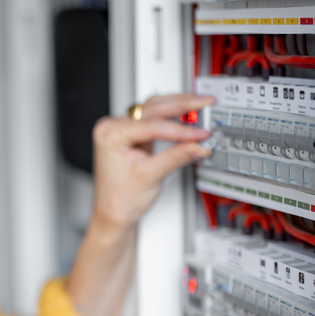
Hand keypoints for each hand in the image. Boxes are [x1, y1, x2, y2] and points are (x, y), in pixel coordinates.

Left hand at [91, 93, 214, 228]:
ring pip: (153, 108)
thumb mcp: (151, 175)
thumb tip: (199, 144)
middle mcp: (112, 127)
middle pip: (151, 109)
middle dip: (181, 105)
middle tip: (205, 103)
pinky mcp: (132, 133)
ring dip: (178, 106)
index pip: (151, 125)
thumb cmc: (121, 198)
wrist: (114, 212)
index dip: (179, 129)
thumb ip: (177, 157)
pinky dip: (171, 117)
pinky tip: (187, 113)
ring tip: (200, 104)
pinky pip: (154, 118)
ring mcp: (121, 128)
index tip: (200, 133)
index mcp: (110, 134)